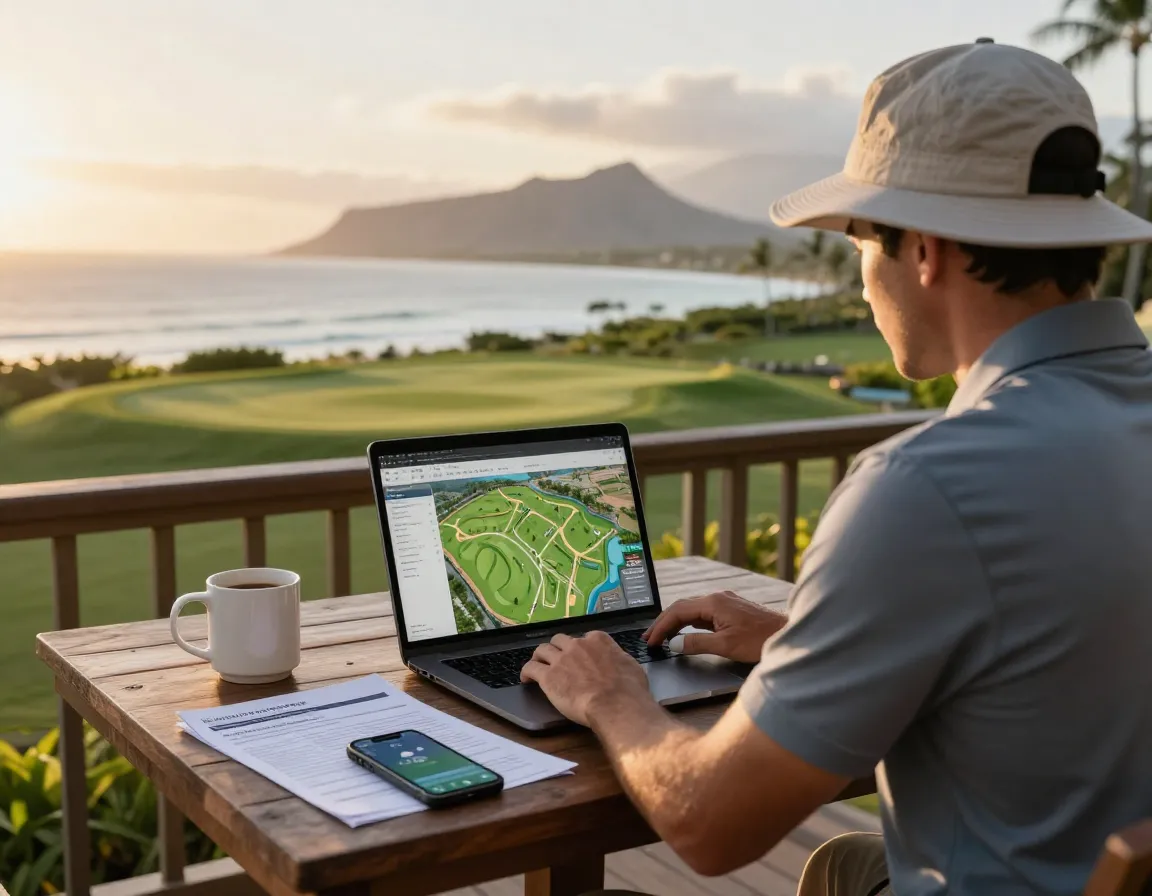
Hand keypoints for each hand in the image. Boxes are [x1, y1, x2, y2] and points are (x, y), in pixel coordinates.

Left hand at [520, 631, 651, 726]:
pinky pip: (531, 668)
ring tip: (537, 664)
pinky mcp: (548, 676)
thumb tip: (619, 661)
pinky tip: (526, 678)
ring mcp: (561, 659)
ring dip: (540, 656)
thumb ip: (619, 659)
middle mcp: (577, 645)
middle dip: (557, 648)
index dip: (581, 648)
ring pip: (542, 650)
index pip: (585, 638)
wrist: (616, 705)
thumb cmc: (628, 689)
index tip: (580, 656)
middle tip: (557, 659)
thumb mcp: (631, 666)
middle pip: (560, 640)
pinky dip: (527, 671)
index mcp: (598, 640)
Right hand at [644, 591, 786, 663]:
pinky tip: (684, 632)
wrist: (790, 635)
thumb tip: (675, 643)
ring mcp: (725, 602)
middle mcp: (717, 597)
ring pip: (692, 609)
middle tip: (649, 639)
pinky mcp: (731, 609)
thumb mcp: (725, 646)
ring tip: (661, 637)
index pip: (677, 611)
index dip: (660, 626)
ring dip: (675, 622)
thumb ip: (697, 643)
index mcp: (713, 603)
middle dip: (663, 623)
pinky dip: (689, 623)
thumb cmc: (761, 640)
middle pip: (682, 607)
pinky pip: (703, 613)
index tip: (650, 640)